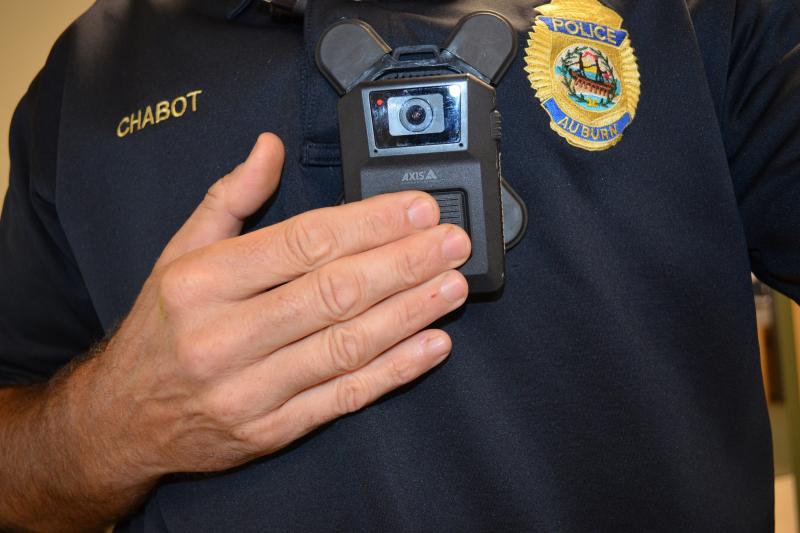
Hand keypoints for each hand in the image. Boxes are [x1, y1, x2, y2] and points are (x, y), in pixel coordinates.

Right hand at [77, 133, 470, 478]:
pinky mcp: (271, 431)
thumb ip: (229, 198)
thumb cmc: (161, 328)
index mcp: (202, 282)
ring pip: (347, 345)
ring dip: (410, 313)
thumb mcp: (178, 253)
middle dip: (402, 263)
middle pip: (333, 293)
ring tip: (453, 285)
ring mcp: (249, 390)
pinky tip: (433, 345)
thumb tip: (268, 147)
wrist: (124, 419)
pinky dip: (395, 371)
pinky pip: (343, 397)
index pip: (302, 243)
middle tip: (451, 242)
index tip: (415, 209)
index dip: (368, 224)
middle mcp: (223, 336)